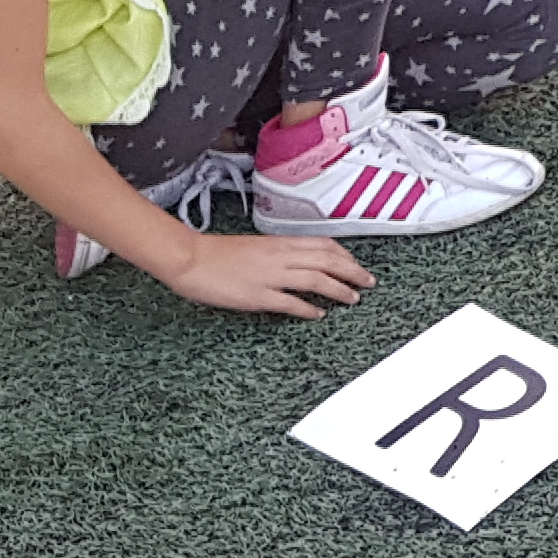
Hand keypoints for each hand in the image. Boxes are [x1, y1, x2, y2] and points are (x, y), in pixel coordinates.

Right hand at [168, 231, 373, 317]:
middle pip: (328, 261)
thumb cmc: (216, 253)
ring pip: (316, 280)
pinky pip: (290, 302)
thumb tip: (298, 261)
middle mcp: (280, 256)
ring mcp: (270, 276)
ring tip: (352, 298)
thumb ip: (278, 252)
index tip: (356, 264)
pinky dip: (308, 309)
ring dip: (339, 290)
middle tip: (368, 282)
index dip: (345, 255)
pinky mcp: (257, 296)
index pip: (324, 245)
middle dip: (353, 272)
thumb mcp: (255, 245)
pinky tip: (318, 315)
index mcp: (279, 242)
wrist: (189, 258)